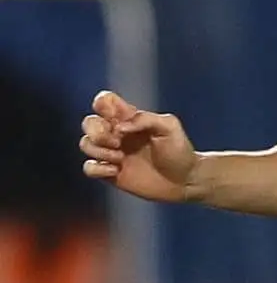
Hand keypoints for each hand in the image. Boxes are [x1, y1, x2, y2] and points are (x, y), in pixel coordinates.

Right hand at [79, 90, 198, 202]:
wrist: (185, 180)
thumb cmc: (179, 151)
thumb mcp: (169, 127)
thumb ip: (146, 119)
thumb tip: (119, 126)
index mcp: (130, 118)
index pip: (105, 101)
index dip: (102, 103)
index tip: (116, 116)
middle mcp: (118, 133)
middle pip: (89, 122)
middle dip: (96, 130)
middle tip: (117, 142)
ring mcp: (112, 153)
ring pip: (86, 144)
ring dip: (99, 150)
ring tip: (120, 158)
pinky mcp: (110, 173)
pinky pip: (88, 168)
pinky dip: (97, 169)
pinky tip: (116, 171)